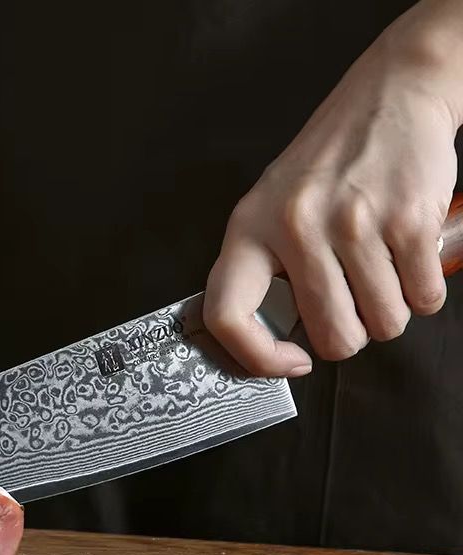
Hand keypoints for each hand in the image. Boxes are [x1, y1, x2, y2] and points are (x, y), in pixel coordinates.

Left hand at [203, 4, 461, 376]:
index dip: (257, 358)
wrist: (391, 95)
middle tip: (354, 307)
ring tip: (382, 274)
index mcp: (249, 229)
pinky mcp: (407, 218)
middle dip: (351, 336)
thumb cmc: (328, 163)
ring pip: (383, 324)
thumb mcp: (272, 209)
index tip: (291, 362)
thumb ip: (265, 270)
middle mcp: (295, 228)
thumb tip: (276, 343)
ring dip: (390, 313)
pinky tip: (409, 261)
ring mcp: (352, 223)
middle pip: (332, 336)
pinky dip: (423, 293)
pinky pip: (423, 298)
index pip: (227, 315)